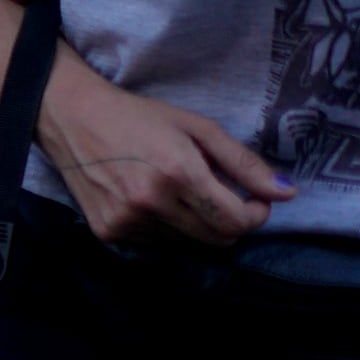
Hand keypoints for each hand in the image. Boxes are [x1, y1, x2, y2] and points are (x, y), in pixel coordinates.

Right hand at [37, 58, 288, 249]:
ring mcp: (127, 221)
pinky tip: (152, 200)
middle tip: (227, 198)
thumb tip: (287, 192)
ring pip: (188, 243)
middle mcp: (152, 203)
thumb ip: (243, 163)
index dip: (256, 214)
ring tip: (182, 193)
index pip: (236, 220)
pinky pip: (157, 243)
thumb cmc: (139, 116)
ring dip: (197, 224)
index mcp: (179, 173)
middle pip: (217, 238)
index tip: (256, 199)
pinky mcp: (108, 231)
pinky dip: (166, 227)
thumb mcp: (197, 128)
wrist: (72, 118)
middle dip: (233, 222)